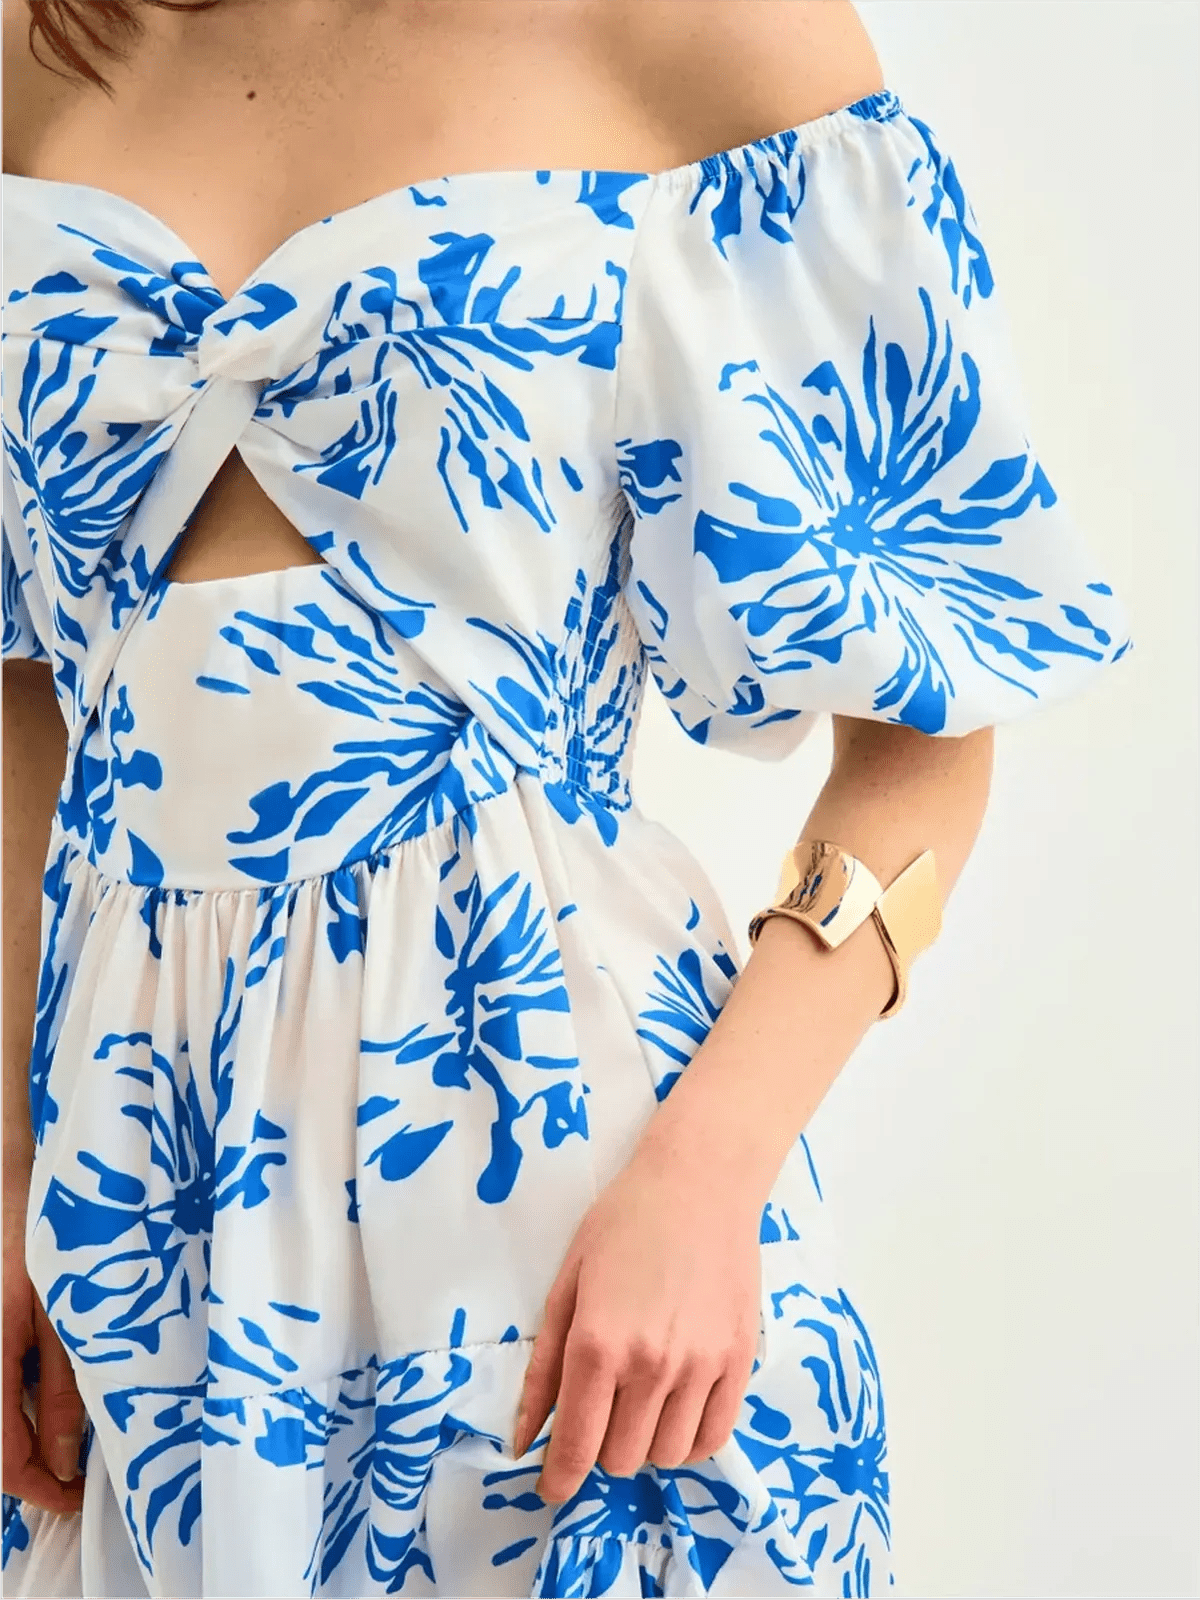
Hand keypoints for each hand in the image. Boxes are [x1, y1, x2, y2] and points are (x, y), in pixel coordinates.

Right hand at [2, 1187, 85, 1512]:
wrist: (8, 1187)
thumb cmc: (47, 1240)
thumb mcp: (69, 1317)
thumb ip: (66, 1389)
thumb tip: (66, 1460)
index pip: (4, 1462)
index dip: (41, 1491)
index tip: (74, 1499)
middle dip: (30, 1468)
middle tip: (74, 1472)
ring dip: (18, 1438)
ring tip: (64, 1437)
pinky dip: (10, 1408)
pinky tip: (40, 1400)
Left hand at [512, 1141, 761, 1503]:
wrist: (701, 1182)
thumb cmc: (625, 1222)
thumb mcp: (568, 1285)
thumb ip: (545, 1368)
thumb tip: (524, 1437)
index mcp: (598, 1344)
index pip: (576, 1447)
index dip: (559, 1480)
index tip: (552, 1487)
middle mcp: (650, 1365)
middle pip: (620, 1458)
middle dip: (600, 1448)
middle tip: (599, 1412)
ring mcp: (700, 1366)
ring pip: (667, 1455)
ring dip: (645, 1445)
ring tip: (639, 1405)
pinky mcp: (738, 1361)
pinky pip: (714, 1436)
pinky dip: (690, 1441)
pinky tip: (676, 1411)